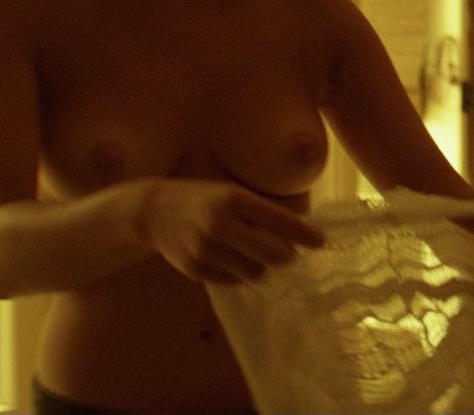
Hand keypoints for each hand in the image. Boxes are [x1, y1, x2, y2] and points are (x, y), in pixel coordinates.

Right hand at [138, 178, 326, 283]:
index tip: (320, 241)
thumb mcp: (231, 193)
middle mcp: (220, 225)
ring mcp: (207, 250)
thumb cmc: (202, 199)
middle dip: (287, 256)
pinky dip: (239, 272)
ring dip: (261, 266)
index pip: (280, 221)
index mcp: (233, 200)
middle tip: (288, 253)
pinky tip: (230, 259)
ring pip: (255, 272)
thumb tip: (301, 230)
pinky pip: (234, 280)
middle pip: (274, 254)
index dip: (304, 234)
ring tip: (252, 253)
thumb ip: (260, 211)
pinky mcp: (197, 270)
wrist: (153, 212)